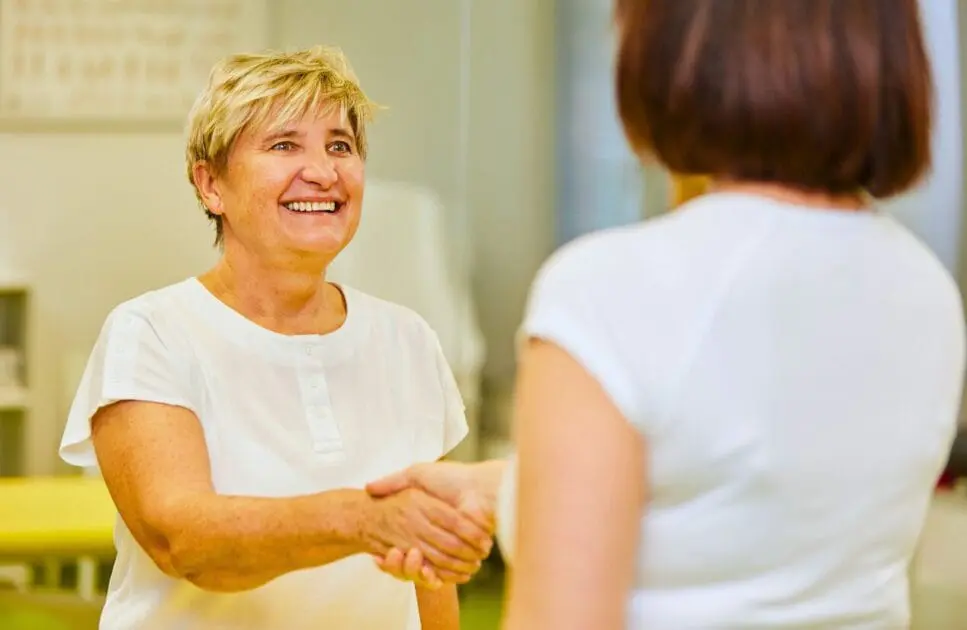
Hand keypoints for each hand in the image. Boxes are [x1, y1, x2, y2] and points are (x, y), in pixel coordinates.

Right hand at [366, 460, 505, 586]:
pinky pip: (437, 574)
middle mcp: (434, 534)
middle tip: (383, 555)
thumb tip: (368, 487)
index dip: (388, 543)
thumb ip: (394, 481)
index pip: (401, 537)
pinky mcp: (457, 559)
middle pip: (407, 557)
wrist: (482, 490)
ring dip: (405, 568)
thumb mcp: (418, 474)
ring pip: (419, 568)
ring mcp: (446, 548)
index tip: (376, 547)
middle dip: (394, 560)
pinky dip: (425, 576)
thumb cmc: (453, 479)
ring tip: (394, 557)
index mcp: (425, 517)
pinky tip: (415, 568)